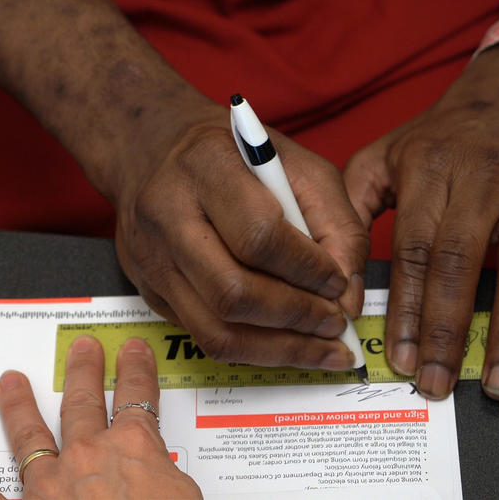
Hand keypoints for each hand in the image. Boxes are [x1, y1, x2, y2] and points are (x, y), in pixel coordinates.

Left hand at [0, 336, 201, 498]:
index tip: (134, 353)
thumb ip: (167, 478)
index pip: (138, 397)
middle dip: (83, 373)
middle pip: (83, 403)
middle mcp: (87, 456)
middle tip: (81, 350)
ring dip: (18, 406)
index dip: (137, 371)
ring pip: (30, 436)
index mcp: (134, 448)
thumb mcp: (185, 497)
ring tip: (10, 382)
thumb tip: (163, 478)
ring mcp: (47, 485)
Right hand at [113, 99, 369, 369]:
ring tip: (324, 347)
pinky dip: (256, 351)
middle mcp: (168, 213)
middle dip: (297, 316)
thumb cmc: (234, 155)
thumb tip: (349, 297)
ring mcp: (152, 258)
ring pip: (216, 329)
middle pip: (233, 292)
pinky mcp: (149, 290)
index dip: (307, 269)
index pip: (258, 235)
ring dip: (280, 348)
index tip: (340, 282)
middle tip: (336, 324)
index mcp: (207, 165)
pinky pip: (204, 337)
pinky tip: (290, 344)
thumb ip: (337, 223)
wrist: (151, 149)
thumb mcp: (298, 164)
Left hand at [344, 45, 498, 398]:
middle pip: (461, 264)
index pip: (414, 249)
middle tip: (437, 385)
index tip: (399, 358)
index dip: (407, 309)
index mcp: (430, 168)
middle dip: (446, 331)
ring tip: (496, 383)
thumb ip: (357, 201)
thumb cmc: (453, 131)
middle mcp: (483, 179)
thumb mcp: (392, 149)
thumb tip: (338, 269)